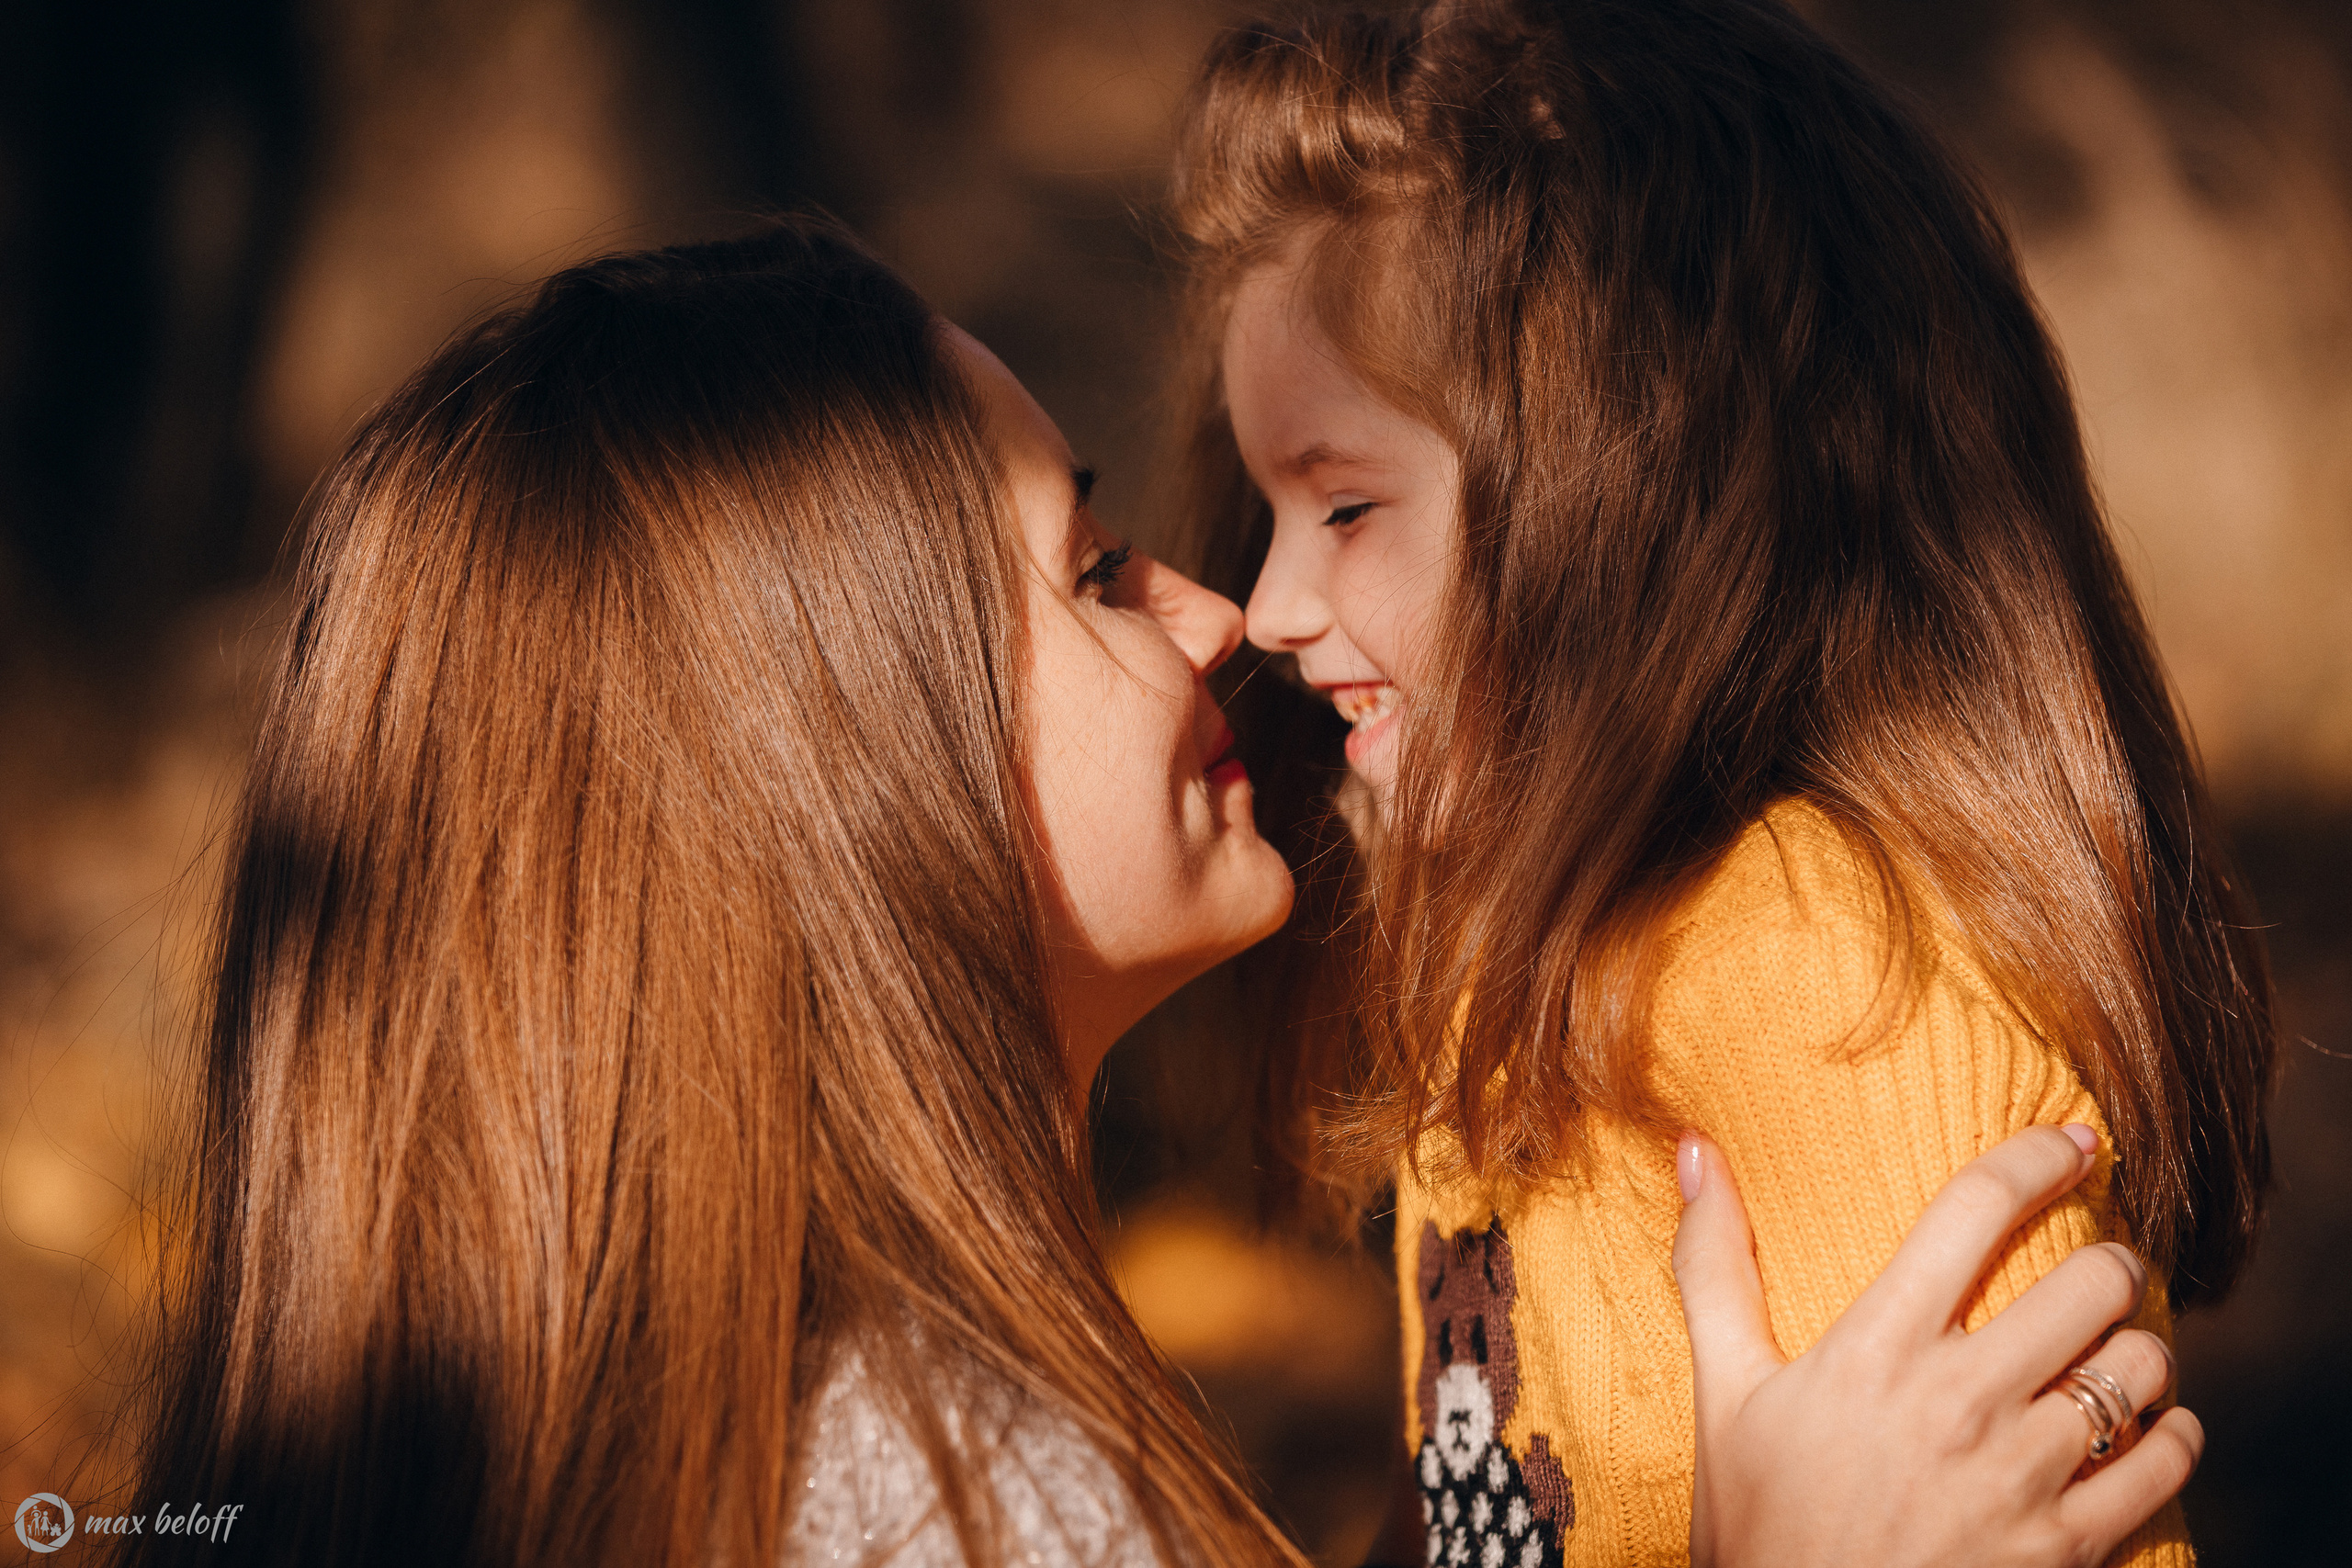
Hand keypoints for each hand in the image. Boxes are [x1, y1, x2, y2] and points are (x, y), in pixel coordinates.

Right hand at [1672, 1124, 2202, 1567]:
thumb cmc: (1760, 1524)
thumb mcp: (1724, 1394)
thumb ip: (1713, 1267)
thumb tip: (1696, 1149)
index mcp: (1876, 1348)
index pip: (1974, 1209)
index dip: (2037, 1155)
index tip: (2073, 1139)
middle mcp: (1959, 1400)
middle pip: (2088, 1280)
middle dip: (2110, 1260)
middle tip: (2100, 1267)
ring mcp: (2020, 1477)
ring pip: (2140, 1370)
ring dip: (2140, 1350)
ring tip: (2119, 1350)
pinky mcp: (2065, 1548)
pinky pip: (2163, 1466)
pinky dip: (2172, 1437)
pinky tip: (2149, 1431)